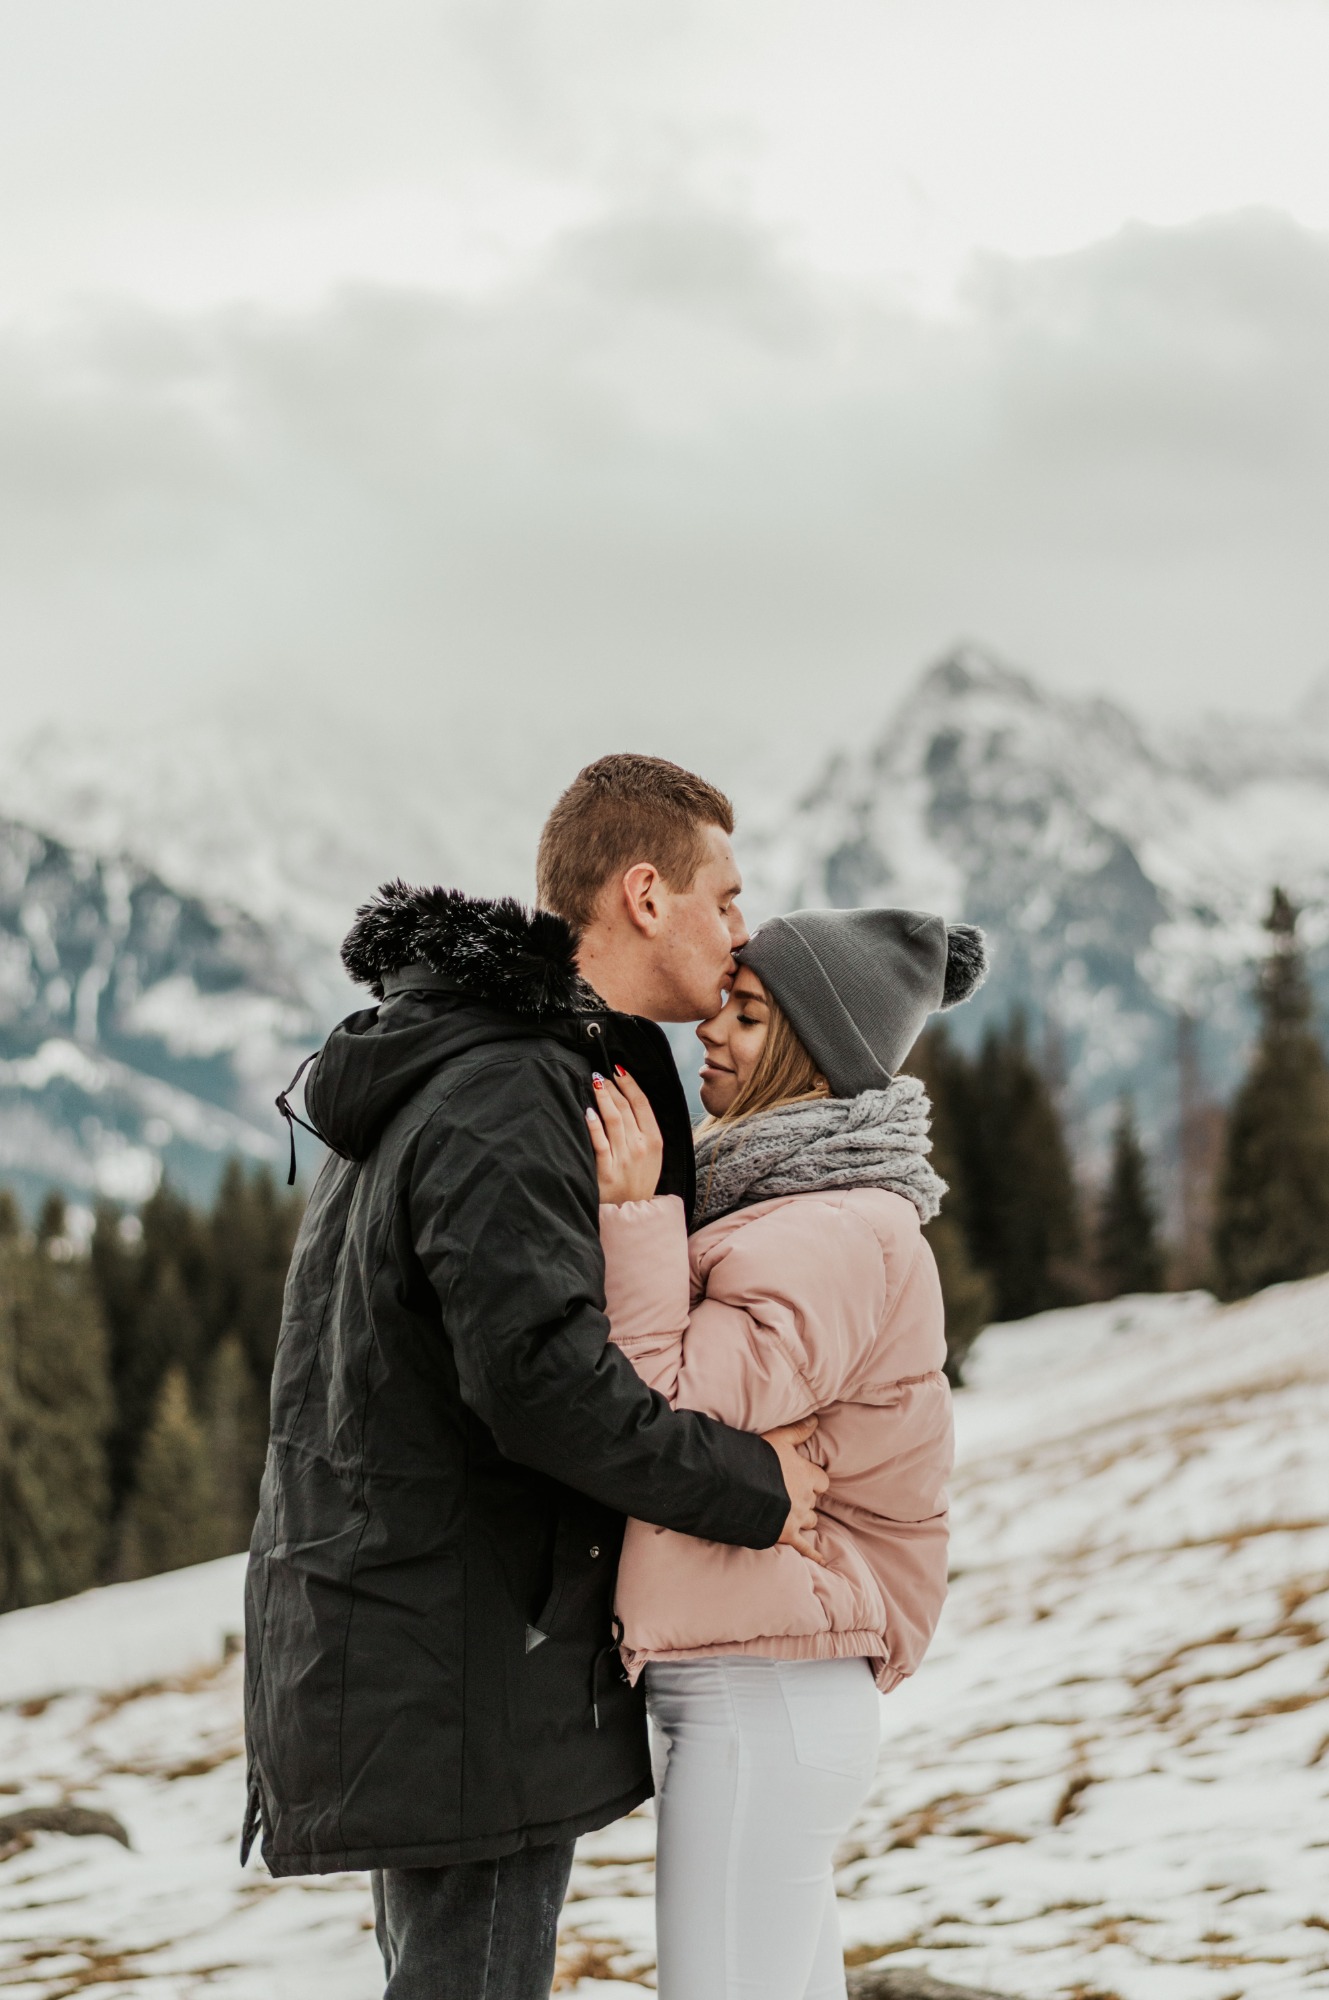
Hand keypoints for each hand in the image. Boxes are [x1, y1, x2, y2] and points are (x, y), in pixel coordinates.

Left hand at [586, 1067, 664, 1204]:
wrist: (633, 1214)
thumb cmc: (639, 1181)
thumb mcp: (653, 1157)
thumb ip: (645, 1131)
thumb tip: (631, 1101)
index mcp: (655, 1141)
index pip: (642, 1104)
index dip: (630, 1083)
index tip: (619, 1069)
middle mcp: (641, 1147)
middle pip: (626, 1108)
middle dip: (612, 1087)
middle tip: (601, 1075)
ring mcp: (624, 1159)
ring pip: (613, 1120)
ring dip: (603, 1098)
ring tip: (594, 1084)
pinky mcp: (607, 1171)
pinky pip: (600, 1143)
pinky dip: (594, 1125)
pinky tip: (587, 1111)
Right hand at [762, 1416, 828, 1561]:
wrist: (735, 1486)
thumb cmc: (755, 1460)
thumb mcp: (777, 1439)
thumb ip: (797, 1431)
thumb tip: (816, 1420)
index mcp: (805, 1475)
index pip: (821, 1480)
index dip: (812, 1480)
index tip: (802, 1479)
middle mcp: (804, 1498)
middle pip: (814, 1501)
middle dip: (805, 1498)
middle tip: (790, 1495)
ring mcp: (795, 1518)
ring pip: (810, 1521)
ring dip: (803, 1518)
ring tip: (792, 1515)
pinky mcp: (785, 1535)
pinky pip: (804, 1547)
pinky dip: (813, 1554)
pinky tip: (822, 1561)